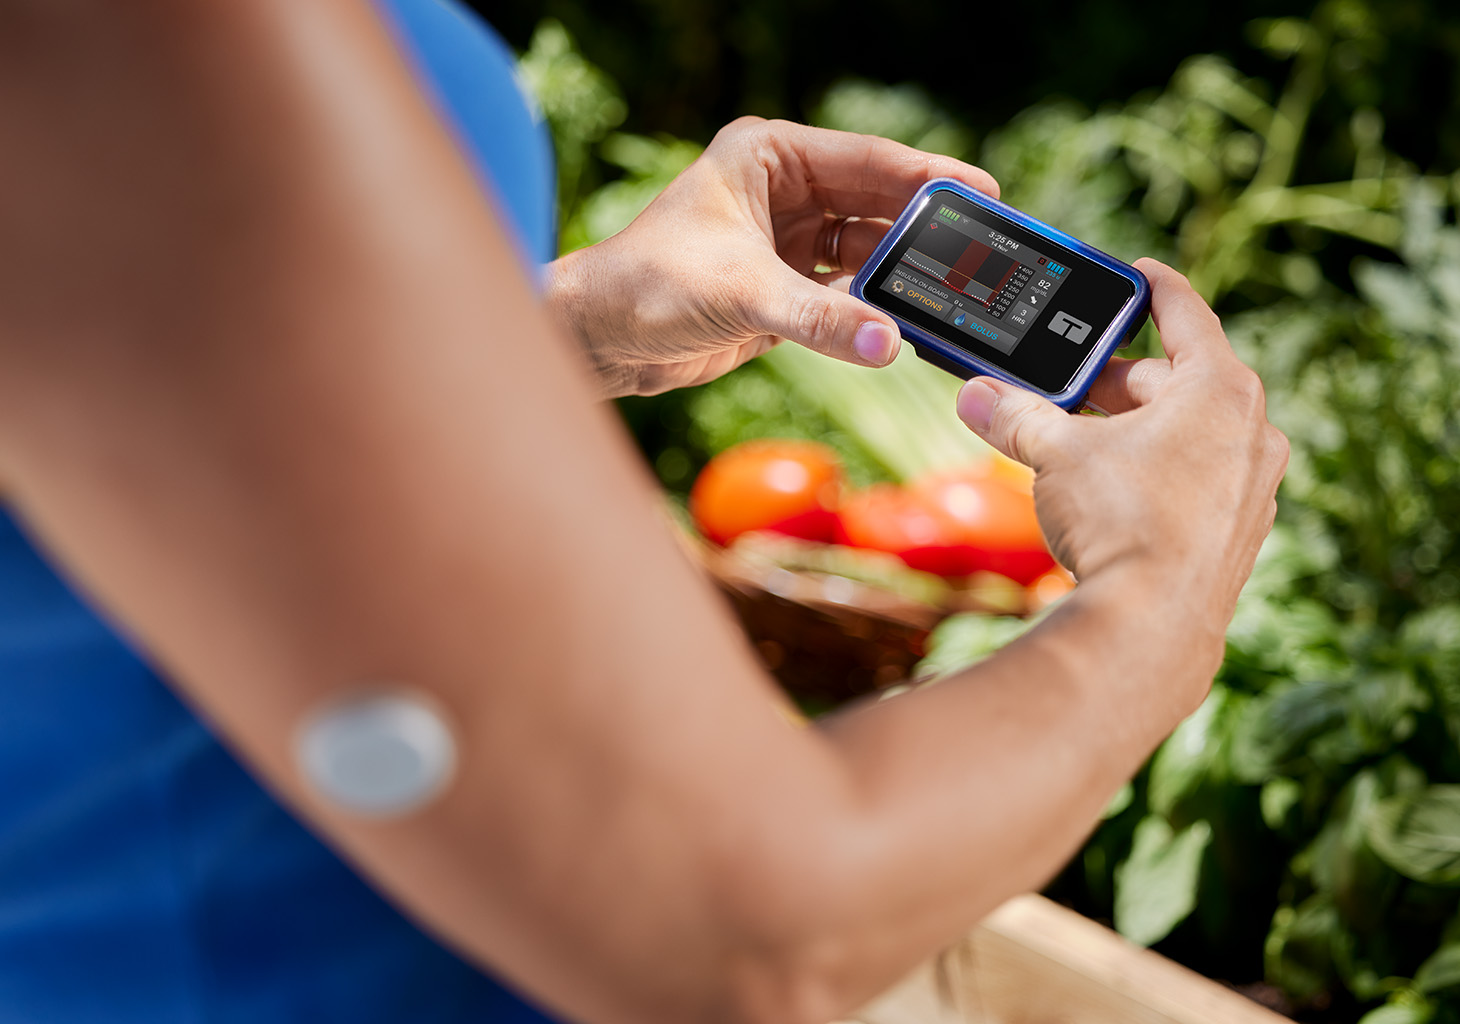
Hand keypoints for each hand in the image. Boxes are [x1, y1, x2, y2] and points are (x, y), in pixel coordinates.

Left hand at [545, 117, 998, 397]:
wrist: (604, 339)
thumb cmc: (648, 287)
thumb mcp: (741, 295)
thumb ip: (818, 317)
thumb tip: (886, 341)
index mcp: (770, 157)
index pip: (868, 160)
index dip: (928, 176)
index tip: (983, 192)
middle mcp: (783, 192)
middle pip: (876, 203)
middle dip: (925, 229)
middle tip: (984, 251)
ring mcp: (787, 240)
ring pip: (866, 249)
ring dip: (903, 272)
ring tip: (955, 292)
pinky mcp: (785, 287)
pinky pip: (847, 291)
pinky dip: (874, 306)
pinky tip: (908, 320)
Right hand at [955, 259, 1288, 658]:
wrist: (1151, 626)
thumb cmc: (1118, 521)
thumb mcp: (1055, 454)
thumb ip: (1015, 416)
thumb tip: (976, 395)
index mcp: (1219, 389)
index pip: (1186, 314)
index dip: (1152, 288)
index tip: (1135, 274)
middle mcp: (1252, 432)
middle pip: (1178, 382)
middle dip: (1118, 380)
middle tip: (1068, 384)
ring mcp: (1253, 488)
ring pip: (1188, 435)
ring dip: (1136, 429)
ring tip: (1079, 442)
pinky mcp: (1240, 535)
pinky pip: (1197, 481)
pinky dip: (1157, 472)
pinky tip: (1113, 494)